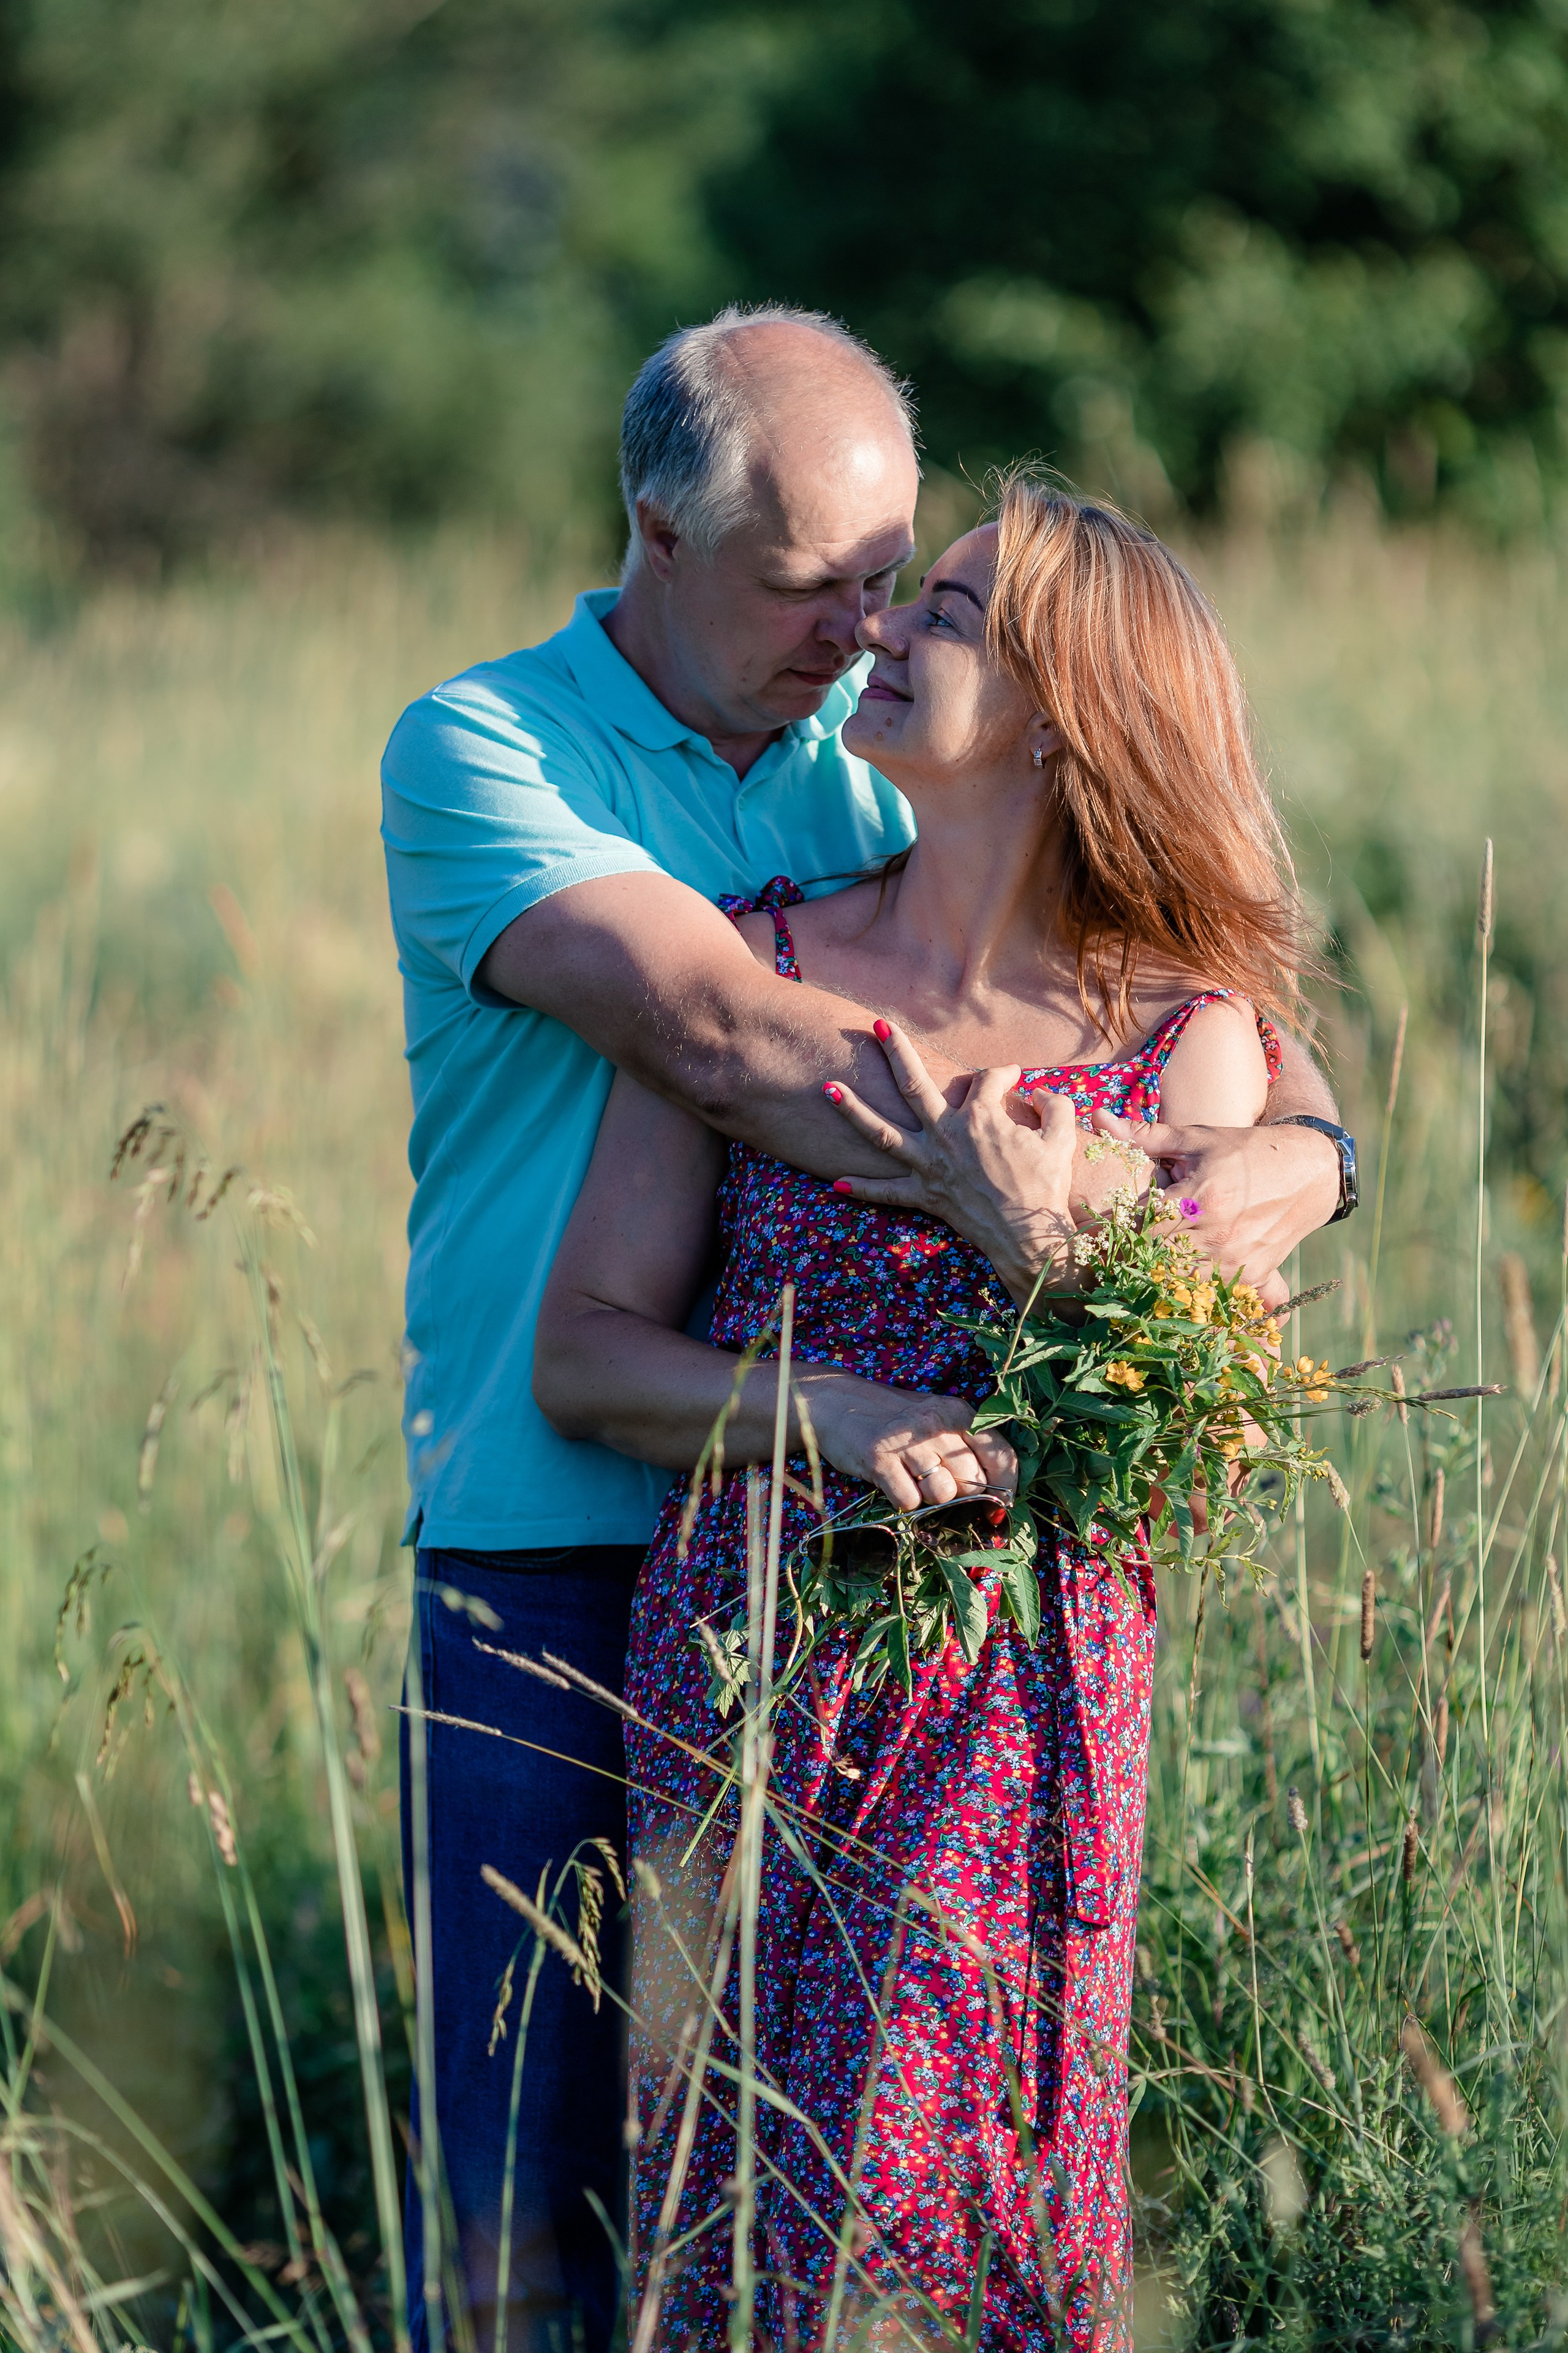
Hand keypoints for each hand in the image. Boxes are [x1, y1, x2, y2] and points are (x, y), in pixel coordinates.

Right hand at [800, 1371, 1016, 1512]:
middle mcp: (937, 1424)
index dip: (1005, 1487)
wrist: (835, 1401)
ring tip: (911, 1479)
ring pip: (943, 1494)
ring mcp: (908, 1442)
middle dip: (960, 1495)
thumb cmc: (892, 1416)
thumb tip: (993, 1494)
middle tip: (936, 1485)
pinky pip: (909, 1501)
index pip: (1001, 1455)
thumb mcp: (934, 1418)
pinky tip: (893, 1482)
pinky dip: (903, 1500)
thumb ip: (963, 1447)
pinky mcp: (880, 1460)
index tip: (998, 1505)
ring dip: (930, 1498)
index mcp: (957, 1412)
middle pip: (972, 1482)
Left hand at [823, 1022, 1078, 1305]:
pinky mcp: (924, 1195)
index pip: (986, 1080)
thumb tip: (1040, 1093)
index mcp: (980, 1117)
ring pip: (883, 1132)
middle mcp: (946, 1135)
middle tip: (877, 1025)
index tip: (1014, 1077)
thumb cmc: (1047, 1187)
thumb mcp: (1062, 1138)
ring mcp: (930, 1166)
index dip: (1003, 1074)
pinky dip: (862, 1187)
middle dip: (895, 1050)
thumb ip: (1055, 1106)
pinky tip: (835, 1182)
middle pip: (913, 1084)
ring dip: (853, 1109)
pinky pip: (887, 1192)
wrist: (1030, 1237)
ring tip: (826, 1087)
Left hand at [1090, 1110, 1339, 1306]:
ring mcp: (1237, 1258)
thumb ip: (1145, 1136)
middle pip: (1158, 1260)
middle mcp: (1219, 1233)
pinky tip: (1181, 1271)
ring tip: (1148, 1260)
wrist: (1310, 1171)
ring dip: (1162, 1272)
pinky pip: (1210, 1289)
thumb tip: (1097, 1117)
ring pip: (1180, 1280)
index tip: (1107, 1231)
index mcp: (1202, 1196)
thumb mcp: (1197, 1138)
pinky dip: (1192, 1283)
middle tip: (1119, 1251)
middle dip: (1137, 1256)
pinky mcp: (1253, 1274)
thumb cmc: (1246, 1149)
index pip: (1143, 1228)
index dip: (1120, 1233)